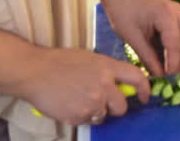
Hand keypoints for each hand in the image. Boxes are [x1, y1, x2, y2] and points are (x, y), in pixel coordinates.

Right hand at [22, 47, 149, 125]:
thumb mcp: (88, 58)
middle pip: (122, 106)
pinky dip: (80, 115)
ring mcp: (92, 102)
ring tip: (79, 99)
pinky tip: (68, 104)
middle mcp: (103, 85)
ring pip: (103, 116)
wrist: (34, 72)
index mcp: (107, 67)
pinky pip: (87, 121)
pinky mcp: (79, 115)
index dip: (144, 89)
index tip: (143, 97)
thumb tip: (119, 83)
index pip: (137, 78)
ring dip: (95, 112)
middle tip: (102, 102)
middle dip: (115, 108)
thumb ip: (105, 70)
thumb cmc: (59, 62)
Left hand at [102, 0, 179, 77]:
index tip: (168, 80)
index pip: (175, 45)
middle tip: (175, 81)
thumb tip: (159, 76)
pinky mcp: (177, 16)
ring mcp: (179, 13)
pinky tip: (174, 62)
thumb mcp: (131, 36)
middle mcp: (177, 12)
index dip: (173, 64)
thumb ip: (147, 57)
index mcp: (166, 14)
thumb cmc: (122, 10)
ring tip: (175, 75)